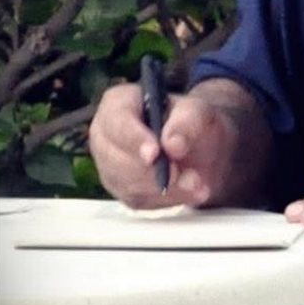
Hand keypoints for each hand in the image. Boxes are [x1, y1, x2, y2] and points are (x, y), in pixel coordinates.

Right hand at [88, 83, 241, 209]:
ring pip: (128, 185)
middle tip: (180, 173)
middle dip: (151, 171)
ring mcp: (110, 167)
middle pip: (116, 159)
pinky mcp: (123, 192)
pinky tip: (191, 192)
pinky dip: (168, 199)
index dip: (133, 139)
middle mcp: (105, 136)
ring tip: (196, 182)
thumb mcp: (197, 110)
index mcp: (118, 103)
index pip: (117, 122)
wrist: (198, 144)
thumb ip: (188, 120)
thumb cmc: (189, 119)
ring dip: (164, 189)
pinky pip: (140, 201)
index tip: (154, 154)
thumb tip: (172, 143)